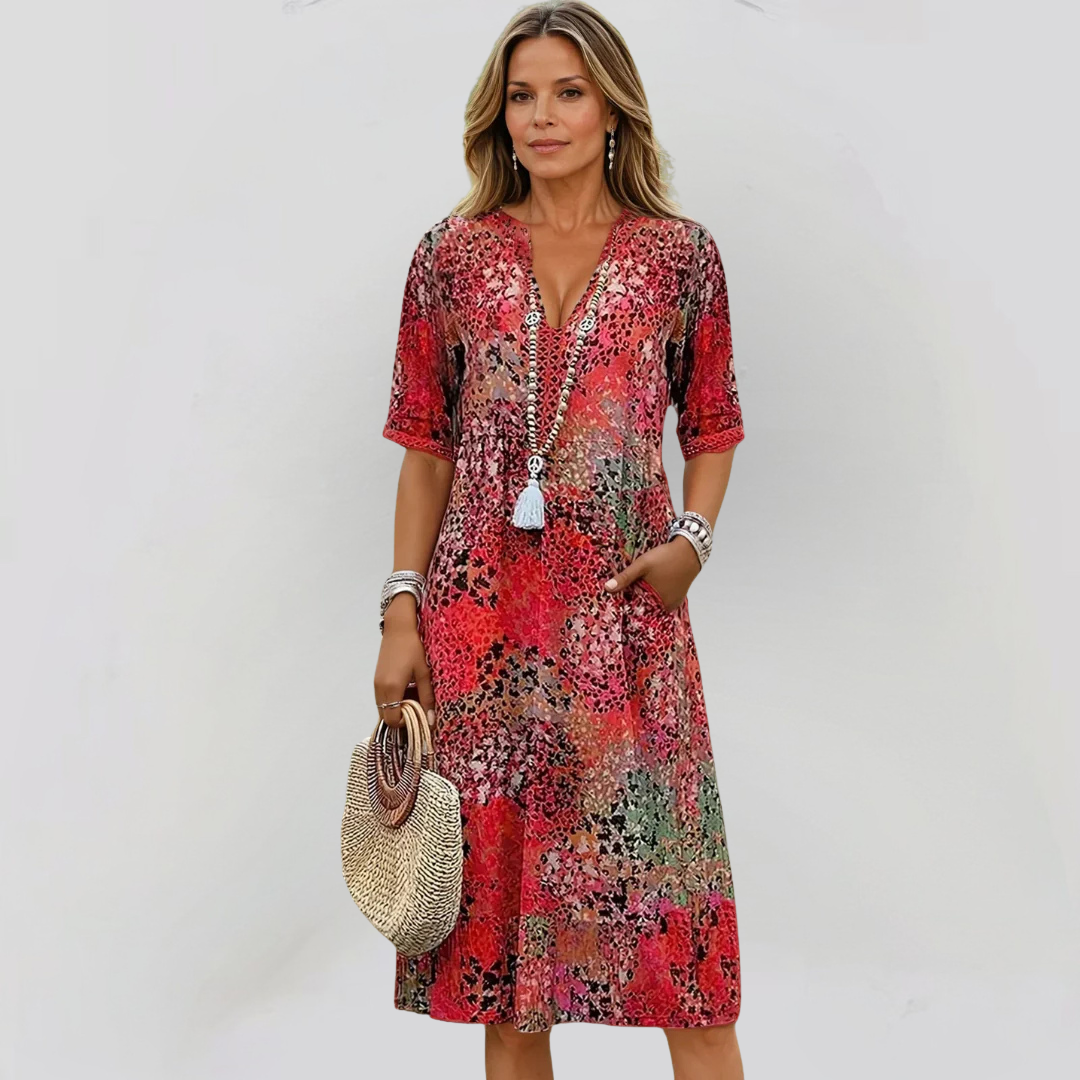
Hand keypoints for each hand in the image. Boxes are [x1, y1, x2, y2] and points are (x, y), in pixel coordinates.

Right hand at [373, 593, 436, 728]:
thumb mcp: (424, 672)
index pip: (392, 720)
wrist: (399, 627)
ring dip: (398, 707)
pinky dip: (394, 699)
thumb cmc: (414, 647)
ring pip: (384, 707)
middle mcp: (379, 688)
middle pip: (385, 716)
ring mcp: (376, 683)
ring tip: (415, 694)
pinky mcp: (376, 678)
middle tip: (418, 706)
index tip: (419, 715)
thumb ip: (427, 697)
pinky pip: (383, 697)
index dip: (406, 722)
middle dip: (401, 716)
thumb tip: (431, 720)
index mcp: (391, 688)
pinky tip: (408, 687)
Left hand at [602, 534, 700, 611]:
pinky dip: (655, 594)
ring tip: (639, 585)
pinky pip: (662, 599)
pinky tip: (651, 584)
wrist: (690, 550)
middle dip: (635, 600)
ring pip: (654, 603)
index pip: (636, 610)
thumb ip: (625, 577)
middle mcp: (666, 607)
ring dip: (646, 596)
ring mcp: (673, 602)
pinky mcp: (678, 597)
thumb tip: (607, 588)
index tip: (617, 600)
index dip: (626, 604)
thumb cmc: (666, 557)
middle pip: (645, 607)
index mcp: (657, 603)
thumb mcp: (642, 565)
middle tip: (627, 590)